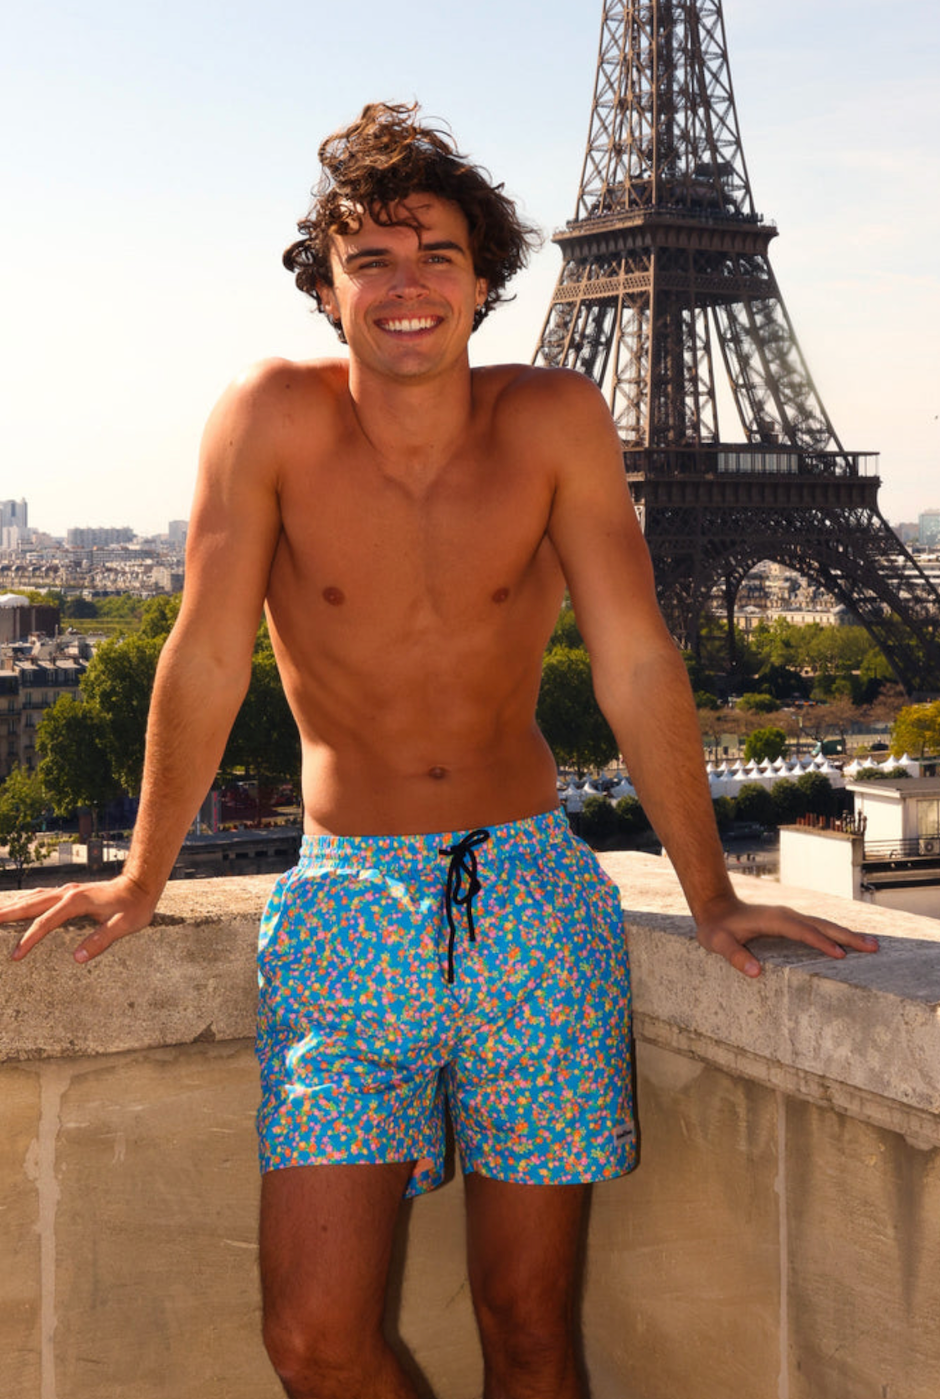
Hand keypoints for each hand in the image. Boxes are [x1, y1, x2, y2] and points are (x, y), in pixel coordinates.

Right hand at [2, 875, 158, 963]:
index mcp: (76, 902)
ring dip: (14, 905)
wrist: (142, 884)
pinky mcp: (71, 892)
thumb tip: (77, 958)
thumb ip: (101, 940)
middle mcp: (67, 893)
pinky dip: (26, 901)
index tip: (15, 956)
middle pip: (30, 905)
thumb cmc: (134, 906)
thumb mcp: (123, 926)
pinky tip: (20, 905)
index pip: (45, 923)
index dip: (29, 940)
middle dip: (7, 914)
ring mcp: (68, 891)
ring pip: (33, 898)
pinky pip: (42, 896)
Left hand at [694, 895, 879, 977]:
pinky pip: (818, 929)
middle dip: (847, 936)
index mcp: (774, 920)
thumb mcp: (719, 943)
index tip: (841, 955)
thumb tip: (756, 972)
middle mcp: (787, 916)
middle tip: (873, 947)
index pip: (803, 931)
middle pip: (822, 925)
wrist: (715, 907)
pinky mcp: (791, 923)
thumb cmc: (716, 928)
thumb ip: (735, 956)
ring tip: (872, 945)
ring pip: (823, 925)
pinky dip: (836, 935)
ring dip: (846, 935)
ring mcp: (790, 918)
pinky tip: (848, 944)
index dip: (821, 943)